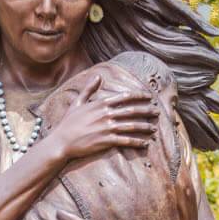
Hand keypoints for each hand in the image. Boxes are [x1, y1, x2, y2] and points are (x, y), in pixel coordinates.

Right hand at [42, 83, 157, 164]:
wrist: (61, 141)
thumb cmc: (68, 123)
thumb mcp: (77, 103)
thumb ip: (89, 89)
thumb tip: (98, 76)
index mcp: (100, 104)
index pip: (124, 97)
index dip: (139, 96)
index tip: (149, 96)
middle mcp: (105, 114)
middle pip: (132, 111)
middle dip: (146, 111)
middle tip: (157, 112)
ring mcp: (106, 128)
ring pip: (131, 126)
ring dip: (145, 127)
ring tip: (154, 128)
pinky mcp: (106, 140)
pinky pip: (125, 140)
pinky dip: (137, 142)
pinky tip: (145, 143)